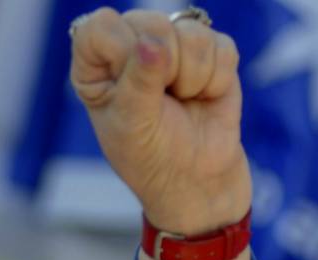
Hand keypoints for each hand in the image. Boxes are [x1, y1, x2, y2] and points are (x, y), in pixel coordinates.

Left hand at [70, 9, 251, 259]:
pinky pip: (222, 46)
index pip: (98, 28)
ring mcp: (172, 47)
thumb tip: (152, 43)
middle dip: (164, 68)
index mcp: (95, 67)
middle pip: (150, 22)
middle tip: (161, 103)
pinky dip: (216, 80)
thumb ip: (139, 81)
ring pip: (191, 33)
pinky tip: (203, 99)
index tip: (131, 88)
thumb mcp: (133, 125)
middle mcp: (130, 49)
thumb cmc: (150, 157)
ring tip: (182, 103)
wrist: (195, 180)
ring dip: (192, 79)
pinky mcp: (211, 53)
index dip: (121, 51)